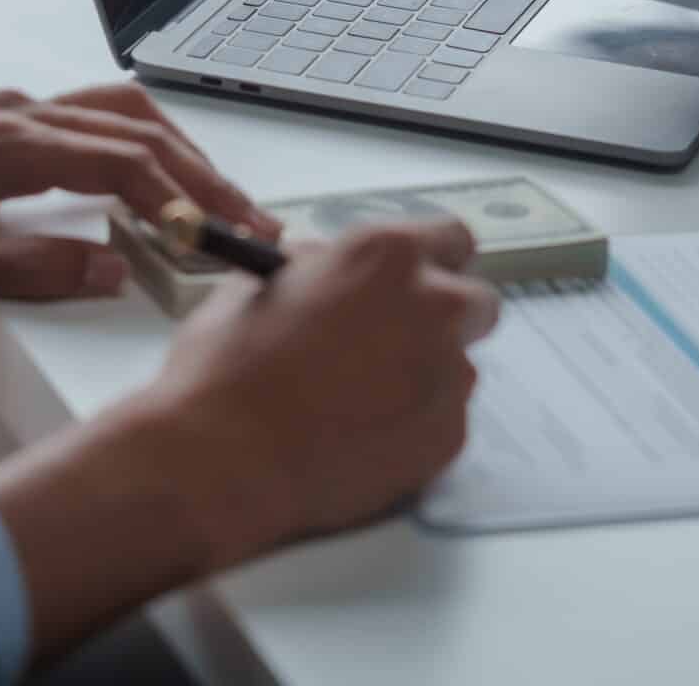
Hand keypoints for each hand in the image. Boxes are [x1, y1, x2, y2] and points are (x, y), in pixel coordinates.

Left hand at [0, 84, 276, 319]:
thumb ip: (31, 269)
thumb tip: (111, 266)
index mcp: (7, 144)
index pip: (124, 161)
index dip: (182, 200)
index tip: (220, 233)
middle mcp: (13, 115)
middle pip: (135, 127)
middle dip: (198, 171)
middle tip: (244, 213)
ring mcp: (4, 115)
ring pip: (115, 112)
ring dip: (172, 150)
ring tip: (210, 194)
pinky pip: (86, 118)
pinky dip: (135, 142)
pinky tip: (144, 174)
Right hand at [0, 220, 500, 659]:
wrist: (221, 461)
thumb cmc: (227, 368)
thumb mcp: (259, 284)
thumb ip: (315, 266)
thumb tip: (328, 264)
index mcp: (386, 256)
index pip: (453, 238)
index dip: (432, 261)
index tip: (416, 279)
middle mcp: (432, 307)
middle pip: (477, 302)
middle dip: (445, 318)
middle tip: (395, 341)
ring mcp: (447, 375)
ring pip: (460, 366)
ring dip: (426, 374)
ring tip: (359, 401)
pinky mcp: (447, 436)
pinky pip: (444, 420)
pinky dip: (414, 425)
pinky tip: (360, 436)